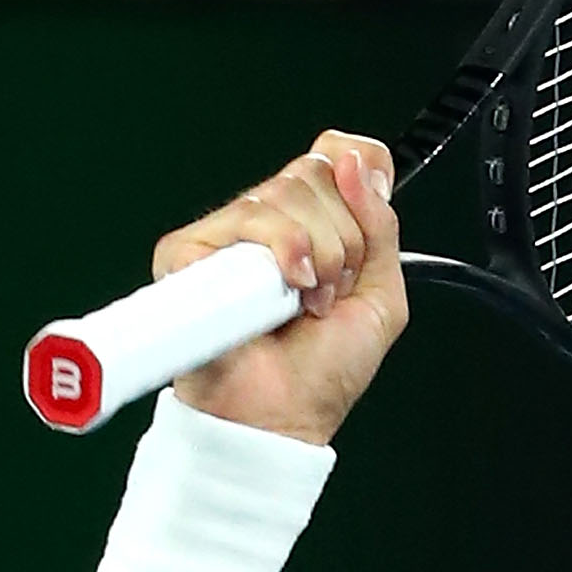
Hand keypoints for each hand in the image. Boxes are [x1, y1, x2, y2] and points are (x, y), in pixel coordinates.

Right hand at [161, 130, 405, 445]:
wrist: (282, 416)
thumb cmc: (322, 371)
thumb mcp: (382, 295)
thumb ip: (382, 228)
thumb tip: (358, 162)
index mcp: (312, 226)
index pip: (335, 155)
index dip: (357, 169)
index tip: (369, 208)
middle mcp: (269, 223)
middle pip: (315, 170)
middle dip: (344, 238)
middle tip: (332, 288)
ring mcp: (228, 234)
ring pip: (285, 193)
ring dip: (319, 256)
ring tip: (306, 302)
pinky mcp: (190, 249)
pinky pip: (246, 218)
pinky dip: (281, 254)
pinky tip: (281, 295)